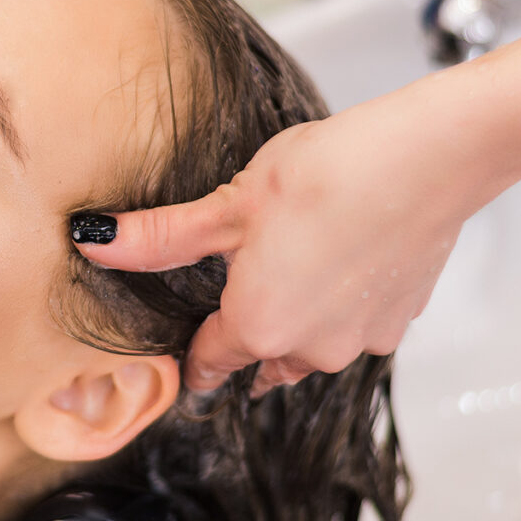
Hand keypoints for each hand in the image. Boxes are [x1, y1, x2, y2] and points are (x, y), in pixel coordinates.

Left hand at [73, 97, 468, 395]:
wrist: (427, 156)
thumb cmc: (325, 176)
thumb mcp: (228, 206)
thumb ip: (159, 237)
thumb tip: (93, 241)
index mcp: (258, 327)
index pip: (211, 362)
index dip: (196, 361)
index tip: (192, 364)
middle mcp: (310, 350)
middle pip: (262, 359)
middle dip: (248, 334)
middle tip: (243, 294)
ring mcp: (359, 340)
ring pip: (311, 348)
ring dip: (297, 325)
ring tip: (291, 277)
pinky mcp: (399, 320)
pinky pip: (353, 328)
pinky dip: (340, 307)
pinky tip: (340, 265)